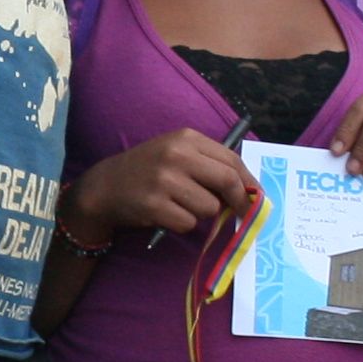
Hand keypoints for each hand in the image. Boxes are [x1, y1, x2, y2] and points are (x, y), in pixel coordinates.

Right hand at [59, 131, 258, 250]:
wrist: (105, 186)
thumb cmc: (147, 170)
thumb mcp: (176, 153)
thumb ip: (208, 164)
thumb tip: (247, 190)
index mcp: (186, 138)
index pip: (232, 159)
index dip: (249, 182)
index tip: (257, 197)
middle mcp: (176, 155)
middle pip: (227, 181)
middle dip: (239, 201)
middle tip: (241, 214)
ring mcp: (164, 180)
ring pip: (209, 207)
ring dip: (201, 213)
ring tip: (180, 205)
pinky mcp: (155, 205)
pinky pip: (188, 223)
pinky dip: (182, 223)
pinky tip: (166, 214)